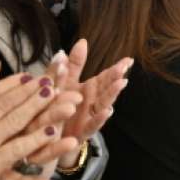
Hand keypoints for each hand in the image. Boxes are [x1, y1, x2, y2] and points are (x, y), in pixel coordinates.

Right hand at [0, 58, 80, 179]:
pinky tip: (52, 133)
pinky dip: (34, 141)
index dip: (8, 84)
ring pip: (14, 121)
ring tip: (55, 96)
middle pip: (5, 103)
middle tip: (49, 80)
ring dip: (36, 108)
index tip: (26, 76)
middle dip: (29, 90)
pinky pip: (16, 151)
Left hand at [46, 39, 131, 167]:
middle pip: (106, 88)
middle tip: (124, 67)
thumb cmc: (58, 108)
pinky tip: (108, 111)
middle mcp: (92, 102)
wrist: (49, 137)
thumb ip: (72, 65)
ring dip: (112, 93)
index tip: (129, 60)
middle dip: (115, 77)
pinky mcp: (82, 132)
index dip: (116, 68)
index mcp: (88, 89)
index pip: (104, 76)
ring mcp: (89, 117)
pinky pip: (92, 124)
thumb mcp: (64, 83)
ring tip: (121, 83)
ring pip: (103, 103)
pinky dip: (100, 118)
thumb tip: (82, 41)